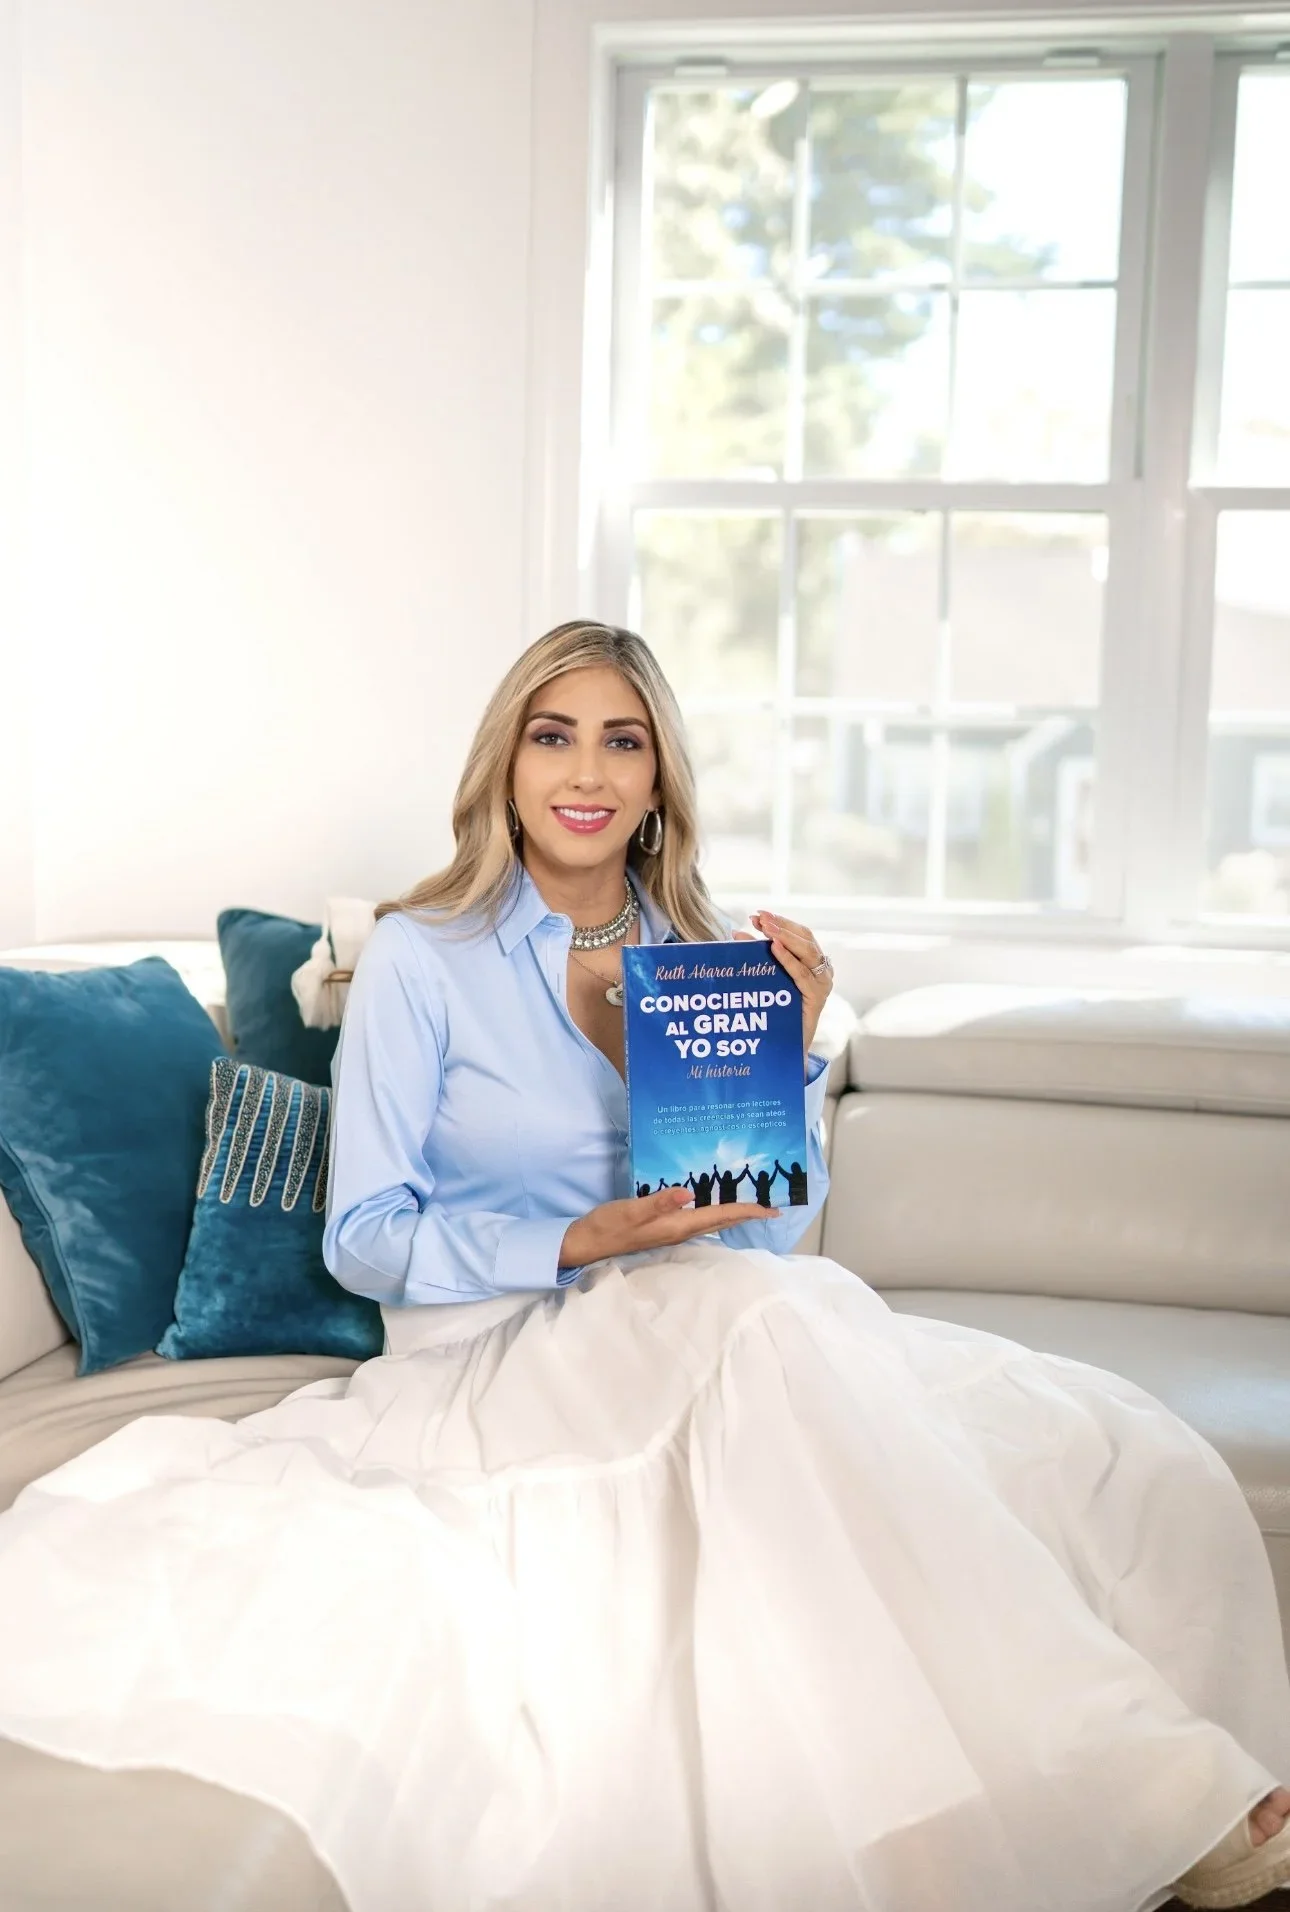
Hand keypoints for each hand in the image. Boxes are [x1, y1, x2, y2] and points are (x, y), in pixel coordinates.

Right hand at [559, 1186, 774, 1267]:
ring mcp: (671, 1232)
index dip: (746, 1212)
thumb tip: (688, 1193)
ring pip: (711, 1223)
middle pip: (721, 1222)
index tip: (771, 1210)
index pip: (720, 1217)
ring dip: (731, 1215)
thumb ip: (659, 1202)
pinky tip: (710, 1206)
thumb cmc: (607, 1225)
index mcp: (677, 1226)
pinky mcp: (662, 1229)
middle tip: (770, 1208)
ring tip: (749, 1206)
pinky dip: (713, 1213)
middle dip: (746, 1215)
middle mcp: (679, 1232)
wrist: (585, 1244)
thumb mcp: (630, 1210)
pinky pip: (698, 1221)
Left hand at [740, 912, 833, 1059]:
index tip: (758, 914)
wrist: (786, 1046)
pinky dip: (788, 958)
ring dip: (784, 937)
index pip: (800, 934)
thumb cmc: (775, 1012)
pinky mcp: (817, 998)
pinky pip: (802, 975)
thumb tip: (736, 933)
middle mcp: (822, 971)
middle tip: (759, 917)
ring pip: (807, 952)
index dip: (781, 922)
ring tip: (766, 928)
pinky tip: (774, 947)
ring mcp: (822, 984)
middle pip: (805, 938)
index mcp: (813, 963)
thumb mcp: (767, 978)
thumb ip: (758, 957)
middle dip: (781, 925)